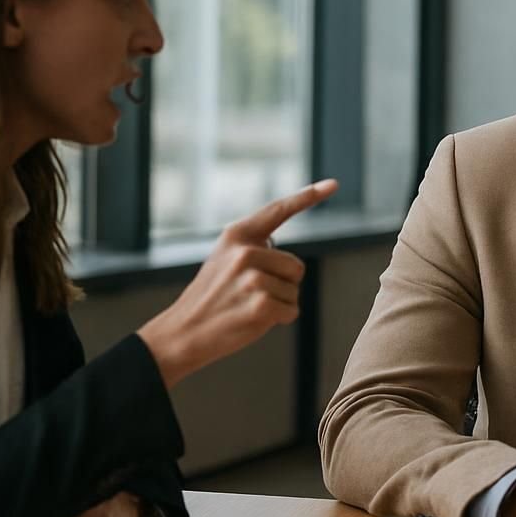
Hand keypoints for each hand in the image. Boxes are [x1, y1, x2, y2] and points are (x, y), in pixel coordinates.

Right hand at [139, 179, 337, 386]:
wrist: (183, 332)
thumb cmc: (211, 297)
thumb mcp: (224, 259)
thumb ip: (252, 248)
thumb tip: (278, 245)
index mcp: (236, 235)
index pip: (278, 210)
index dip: (308, 196)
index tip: (333, 184)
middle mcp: (245, 252)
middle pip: (296, 265)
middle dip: (283, 283)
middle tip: (249, 294)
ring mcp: (252, 278)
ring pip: (294, 290)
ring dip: (280, 303)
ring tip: (247, 306)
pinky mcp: (260, 304)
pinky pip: (292, 310)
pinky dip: (280, 319)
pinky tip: (253, 320)